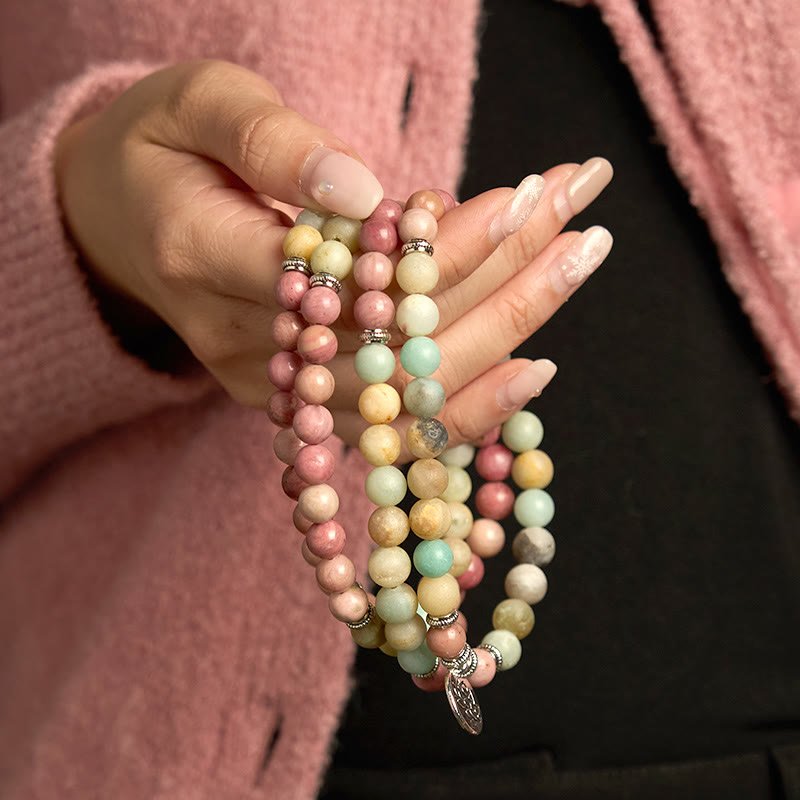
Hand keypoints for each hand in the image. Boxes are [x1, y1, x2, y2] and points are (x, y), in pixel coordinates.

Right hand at [55, 59, 612, 453]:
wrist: (122, 227)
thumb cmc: (163, 151)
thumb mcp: (197, 105)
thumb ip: (270, 142)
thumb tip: (360, 189)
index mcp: (200, 258)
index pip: (344, 271)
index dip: (439, 245)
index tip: (528, 198)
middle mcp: (237, 343)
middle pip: (388, 343)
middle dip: (499, 287)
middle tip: (586, 233)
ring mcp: (273, 389)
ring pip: (400, 394)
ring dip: (501, 336)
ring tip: (577, 269)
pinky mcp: (299, 407)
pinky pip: (388, 429)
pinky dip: (463, 404)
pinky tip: (532, 366)